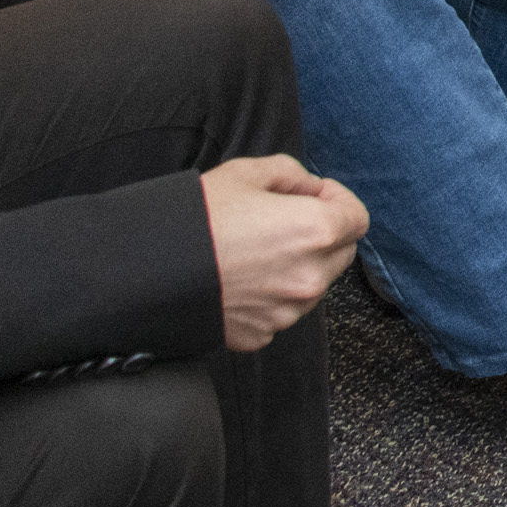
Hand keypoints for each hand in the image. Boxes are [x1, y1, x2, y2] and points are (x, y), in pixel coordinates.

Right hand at [200, 153, 365, 352]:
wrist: (149, 271)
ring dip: (299, 266)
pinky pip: (281, 310)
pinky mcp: (261, 333)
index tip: (313, 196)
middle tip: (284, 220)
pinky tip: (241, 278)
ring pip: (313, 285)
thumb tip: (310, 188)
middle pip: (341, 253)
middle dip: (323, 233)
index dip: (338, 201)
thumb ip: (291, 175)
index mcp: (315, 232)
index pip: (358, 218)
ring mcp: (287, 311)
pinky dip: (271, 295)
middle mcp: (310, 277)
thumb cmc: (197, 218)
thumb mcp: (245, 172)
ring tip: (256, 250)